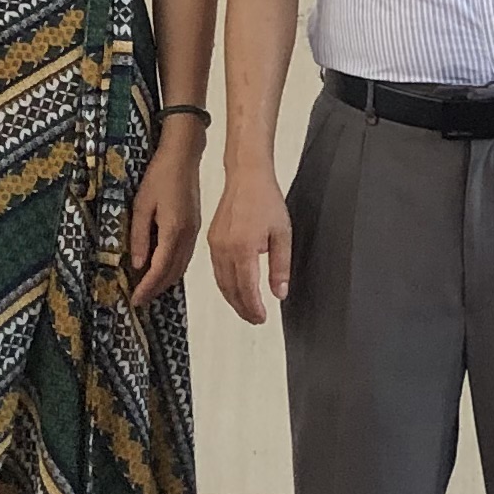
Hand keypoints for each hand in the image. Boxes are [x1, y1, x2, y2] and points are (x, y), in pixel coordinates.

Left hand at [127, 128, 205, 305]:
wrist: (183, 155)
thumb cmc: (159, 176)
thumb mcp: (141, 204)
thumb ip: (139, 236)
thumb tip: (138, 265)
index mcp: (174, 231)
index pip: (160, 269)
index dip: (147, 288)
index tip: (134, 300)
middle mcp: (187, 236)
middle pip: (173, 273)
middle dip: (156, 289)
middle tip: (139, 299)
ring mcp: (194, 232)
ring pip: (181, 267)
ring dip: (165, 281)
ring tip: (148, 288)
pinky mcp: (195, 226)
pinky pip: (185, 256)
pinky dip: (173, 268)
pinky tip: (162, 268)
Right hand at [208, 165, 293, 323]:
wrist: (247, 175)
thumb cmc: (266, 199)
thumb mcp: (282, 233)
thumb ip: (280, 266)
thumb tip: (279, 293)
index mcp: (243, 248)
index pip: (246, 289)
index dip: (253, 308)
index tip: (261, 318)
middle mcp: (224, 249)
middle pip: (230, 290)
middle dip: (242, 308)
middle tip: (255, 318)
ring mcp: (215, 245)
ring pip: (220, 282)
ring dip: (232, 299)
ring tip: (247, 308)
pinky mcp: (211, 240)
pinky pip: (216, 270)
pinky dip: (225, 284)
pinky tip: (235, 288)